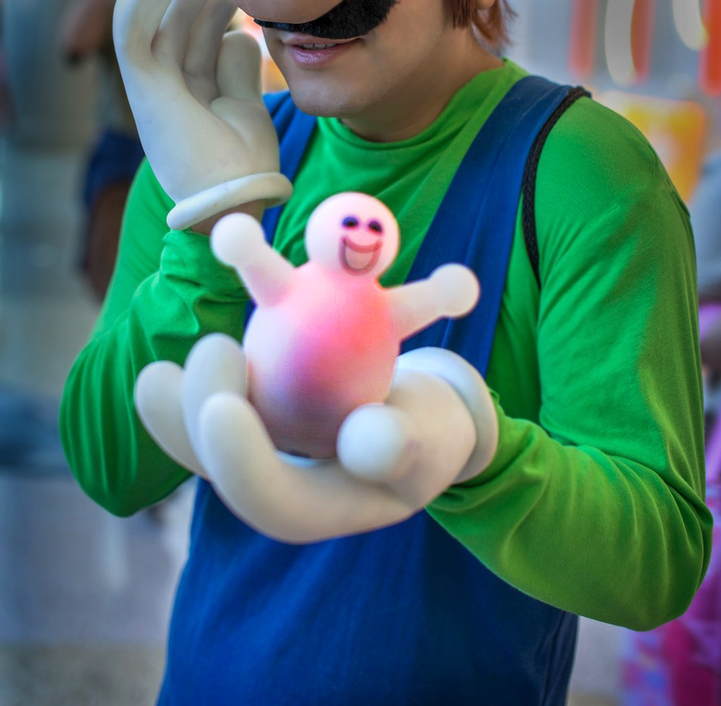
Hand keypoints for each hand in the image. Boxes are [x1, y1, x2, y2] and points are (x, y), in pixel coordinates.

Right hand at [113, 0, 292, 229]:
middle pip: (182, 21)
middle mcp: (168, 87)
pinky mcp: (143, 90)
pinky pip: (132, 34)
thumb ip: (237, 72)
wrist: (237, 203)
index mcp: (191, 91)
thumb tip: (238, 35)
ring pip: (161, 20)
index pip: (199, 33)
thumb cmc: (242, 165)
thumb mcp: (245, 107)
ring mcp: (153, 88)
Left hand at [135, 340, 497, 543]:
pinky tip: (161, 365)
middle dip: (197, 418)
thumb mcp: (428, 442)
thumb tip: (367, 437)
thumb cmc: (425, 436)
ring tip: (155, 375)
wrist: (415, 424)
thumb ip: (401, 444)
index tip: (221, 407)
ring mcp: (255, 454)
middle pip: (219, 466)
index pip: (266, 496)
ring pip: (201, 438)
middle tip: (213, 349)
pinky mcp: (248, 420)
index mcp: (312, 510)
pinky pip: (211, 405)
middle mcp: (272, 488)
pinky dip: (194, 384)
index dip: (237, 459)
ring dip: (178, 405)